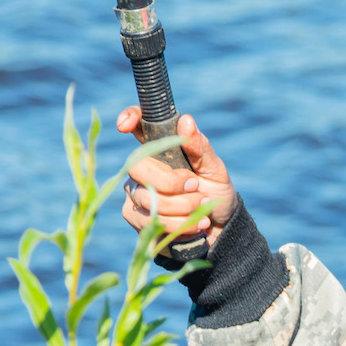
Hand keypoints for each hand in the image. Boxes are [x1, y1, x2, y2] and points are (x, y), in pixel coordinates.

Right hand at [115, 109, 237, 248]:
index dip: (129, 119)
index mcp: (161, 149)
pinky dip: (178, 224)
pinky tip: (195, 224)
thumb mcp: (215, 168)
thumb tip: (186, 120)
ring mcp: (136, 192)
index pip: (139, 126)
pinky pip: (149, 220)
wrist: (220, 227)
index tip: (124, 125)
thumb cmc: (215, 191)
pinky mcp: (137, 217)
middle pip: (138, 167)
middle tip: (196, 187)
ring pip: (146, 198)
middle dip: (171, 182)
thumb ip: (199, 147)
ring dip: (182, 206)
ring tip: (202, 207)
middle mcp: (144, 168)